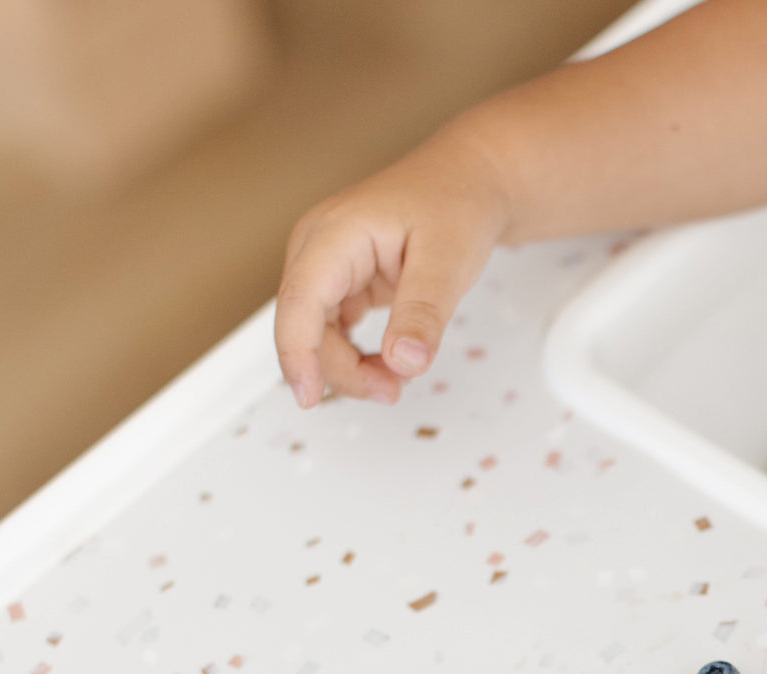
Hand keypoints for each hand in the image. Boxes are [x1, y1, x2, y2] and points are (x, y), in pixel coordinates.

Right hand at [275, 133, 509, 407]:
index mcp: (335, 232)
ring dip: (352, 368)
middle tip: (393, 390)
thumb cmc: (456, 204)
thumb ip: (423, 313)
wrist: (468, 183)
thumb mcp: (449, 260)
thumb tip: (403, 362)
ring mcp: (328, 269)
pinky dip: (359, 358)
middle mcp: (319, 249)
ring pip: (318, 337)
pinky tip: (390, 365)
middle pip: (305, 327)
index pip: (300, 300)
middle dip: (342, 370)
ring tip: (398, 379)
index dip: (297, 353)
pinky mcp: (343, 285)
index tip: (308, 396)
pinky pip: (335, 334)